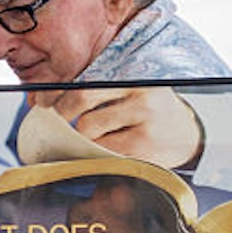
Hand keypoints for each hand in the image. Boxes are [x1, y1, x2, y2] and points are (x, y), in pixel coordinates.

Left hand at [31, 85, 201, 168]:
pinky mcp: (145, 148)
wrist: (189, 134)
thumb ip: (97, 93)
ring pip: (90, 130)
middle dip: (62, 114)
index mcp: (134, 79)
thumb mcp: (131, 92)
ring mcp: (145, 124)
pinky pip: (104, 152)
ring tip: (86, 138)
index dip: (57, 94)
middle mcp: (141, 97)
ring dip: (79, 137)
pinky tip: (100, 150)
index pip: (86, 83)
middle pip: (82, 101)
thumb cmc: (150, 111)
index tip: (42, 103)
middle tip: (56, 123)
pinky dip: (94, 152)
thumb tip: (42, 99)